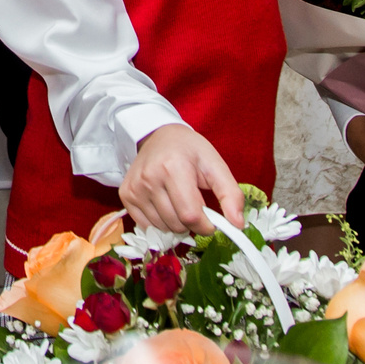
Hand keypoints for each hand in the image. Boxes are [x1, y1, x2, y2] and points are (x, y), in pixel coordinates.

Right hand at [119, 123, 243, 234]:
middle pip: (176, 224)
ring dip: (176, 224)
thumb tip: (238, 225)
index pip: (191, 216)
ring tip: (179, 204)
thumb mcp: (215, 165)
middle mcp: (149, 178)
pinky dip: (160, 223)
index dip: (206, 225)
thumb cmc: (190, 150)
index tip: (212, 219)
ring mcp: (135, 188)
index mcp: (173, 168)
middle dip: (192, 224)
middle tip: (195, 207)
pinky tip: (165, 206)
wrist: (158, 135)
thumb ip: (231, 194)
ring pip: (161, 228)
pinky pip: (146, 226)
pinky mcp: (126, 195)